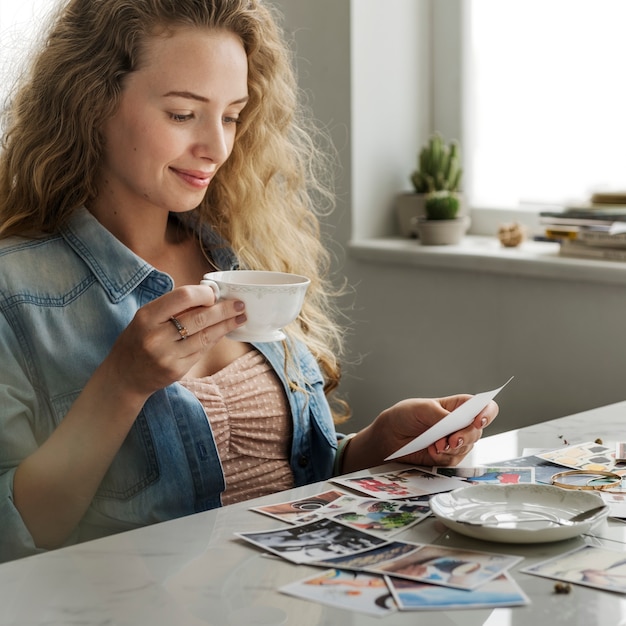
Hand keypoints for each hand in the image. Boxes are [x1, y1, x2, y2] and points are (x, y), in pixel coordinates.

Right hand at [103, 284, 246, 399]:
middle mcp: (156, 336)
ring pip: (205, 336)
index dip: (204, 294)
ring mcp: (167, 356)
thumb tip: (208, 295)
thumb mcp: (146, 318)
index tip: (215, 293)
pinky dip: (215, 338)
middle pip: (199, 318)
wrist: (124, 376)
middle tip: (240, 304)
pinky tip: (225, 331)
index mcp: (147, 316)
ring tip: (240, 317)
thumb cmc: (138, 339)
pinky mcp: (177, 370)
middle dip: (224, 310)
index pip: (183, 297)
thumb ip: (172, 307)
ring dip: (226, 325)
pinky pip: (202, 350)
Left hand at [342, 394, 498, 472]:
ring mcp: (455, 442)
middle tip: (451, 440)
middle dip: (466, 436)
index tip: (478, 421)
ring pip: (467, 448)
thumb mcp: (420, 409)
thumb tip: (454, 422)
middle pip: (477, 431)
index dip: (486, 413)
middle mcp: (460, 425)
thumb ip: (439, 414)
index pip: (483, 407)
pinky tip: (431, 452)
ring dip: (452, 448)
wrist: (389, 438)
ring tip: (434, 445)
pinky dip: (443, 457)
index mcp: (457, 407)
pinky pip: (454, 461)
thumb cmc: (404, 417)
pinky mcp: (447, 458)